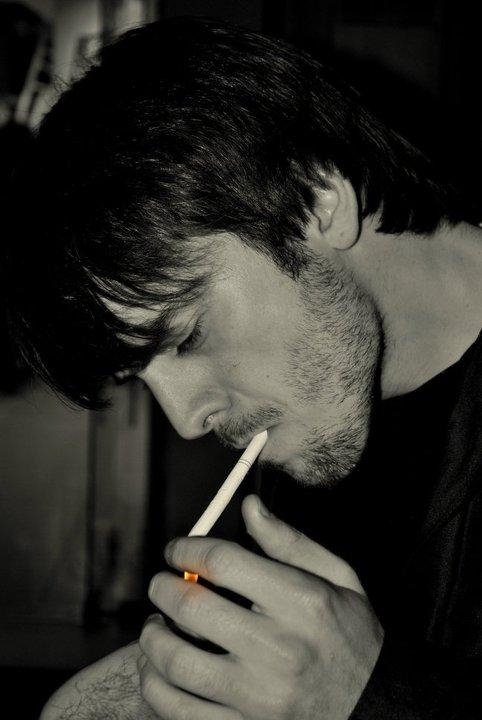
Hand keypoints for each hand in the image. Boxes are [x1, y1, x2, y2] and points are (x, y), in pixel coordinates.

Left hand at [139, 494, 383, 719]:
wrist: (374, 708)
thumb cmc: (350, 634)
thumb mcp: (337, 577)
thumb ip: (289, 541)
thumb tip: (249, 506)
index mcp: (300, 602)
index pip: (223, 563)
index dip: (187, 549)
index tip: (177, 550)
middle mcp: (278, 648)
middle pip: (192, 607)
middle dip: (163, 587)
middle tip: (161, 583)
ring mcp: (259, 695)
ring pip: (177, 663)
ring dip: (151, 639)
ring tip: (156, 626)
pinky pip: (180, 712)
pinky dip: (156, 688)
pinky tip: (159, 670)